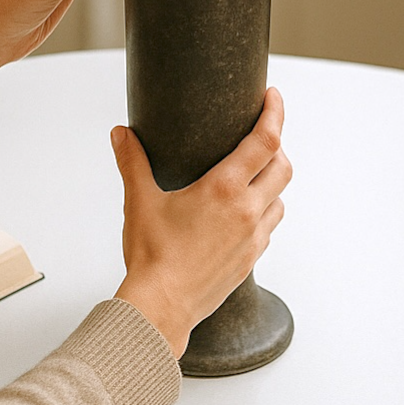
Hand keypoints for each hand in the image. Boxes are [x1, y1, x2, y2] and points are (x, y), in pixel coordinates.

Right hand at [113, 89, 289, 357]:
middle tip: (260, 135)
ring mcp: (253, 238)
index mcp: (225, 189)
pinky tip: (242, 213)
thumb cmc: (152, 255)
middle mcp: (247, 211)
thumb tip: (121, 133)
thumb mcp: (140, 201)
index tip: (273, 96)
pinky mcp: (250, 260)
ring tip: (251, 175)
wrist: (161, 308)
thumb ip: (132, 162)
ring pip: (280, 199)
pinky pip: (268, 228)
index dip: (275, 113)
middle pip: (282, 167)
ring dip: (272, 182)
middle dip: (276, 146)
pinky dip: (263, 212)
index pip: (265, 140)